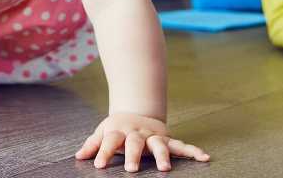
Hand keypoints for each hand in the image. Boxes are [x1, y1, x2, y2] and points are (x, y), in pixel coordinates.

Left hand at [75, 113, 208, 172]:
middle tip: (132, 169)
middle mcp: (137, 133)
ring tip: (165, 168)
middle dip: (133, 155)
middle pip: (135, 143)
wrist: (137, 111)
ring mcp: (153, 136)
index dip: (103, 151)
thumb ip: (92, 144)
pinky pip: (181, 145)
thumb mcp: (103, 132)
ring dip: (162, 155)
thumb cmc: (118, 128)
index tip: (98, 164)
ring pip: (159, 144)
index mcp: (119, 131)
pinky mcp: (167, 139)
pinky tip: (204, 157)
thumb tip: (78, 156)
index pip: (110, 141)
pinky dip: (193, 151)